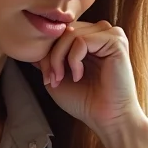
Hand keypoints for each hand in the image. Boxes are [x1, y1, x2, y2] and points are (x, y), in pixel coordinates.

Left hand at [33, 21, 145, 136]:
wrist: (107, 118)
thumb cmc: (85, 101)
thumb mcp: (56, 76)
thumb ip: (46, 58)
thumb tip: (31, 44)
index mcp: (90, 37)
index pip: (60, 31)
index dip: (47, 51)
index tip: (47, 77)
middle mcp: (101, 32)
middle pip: (63, 30)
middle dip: (51, 55)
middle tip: (52, 78)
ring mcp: (110, 34)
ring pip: (70, 33)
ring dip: (59, 58)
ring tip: (63, 78)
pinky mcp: (116, 41)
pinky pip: (82, 40)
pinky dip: (74, 59)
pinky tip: (79, 76)